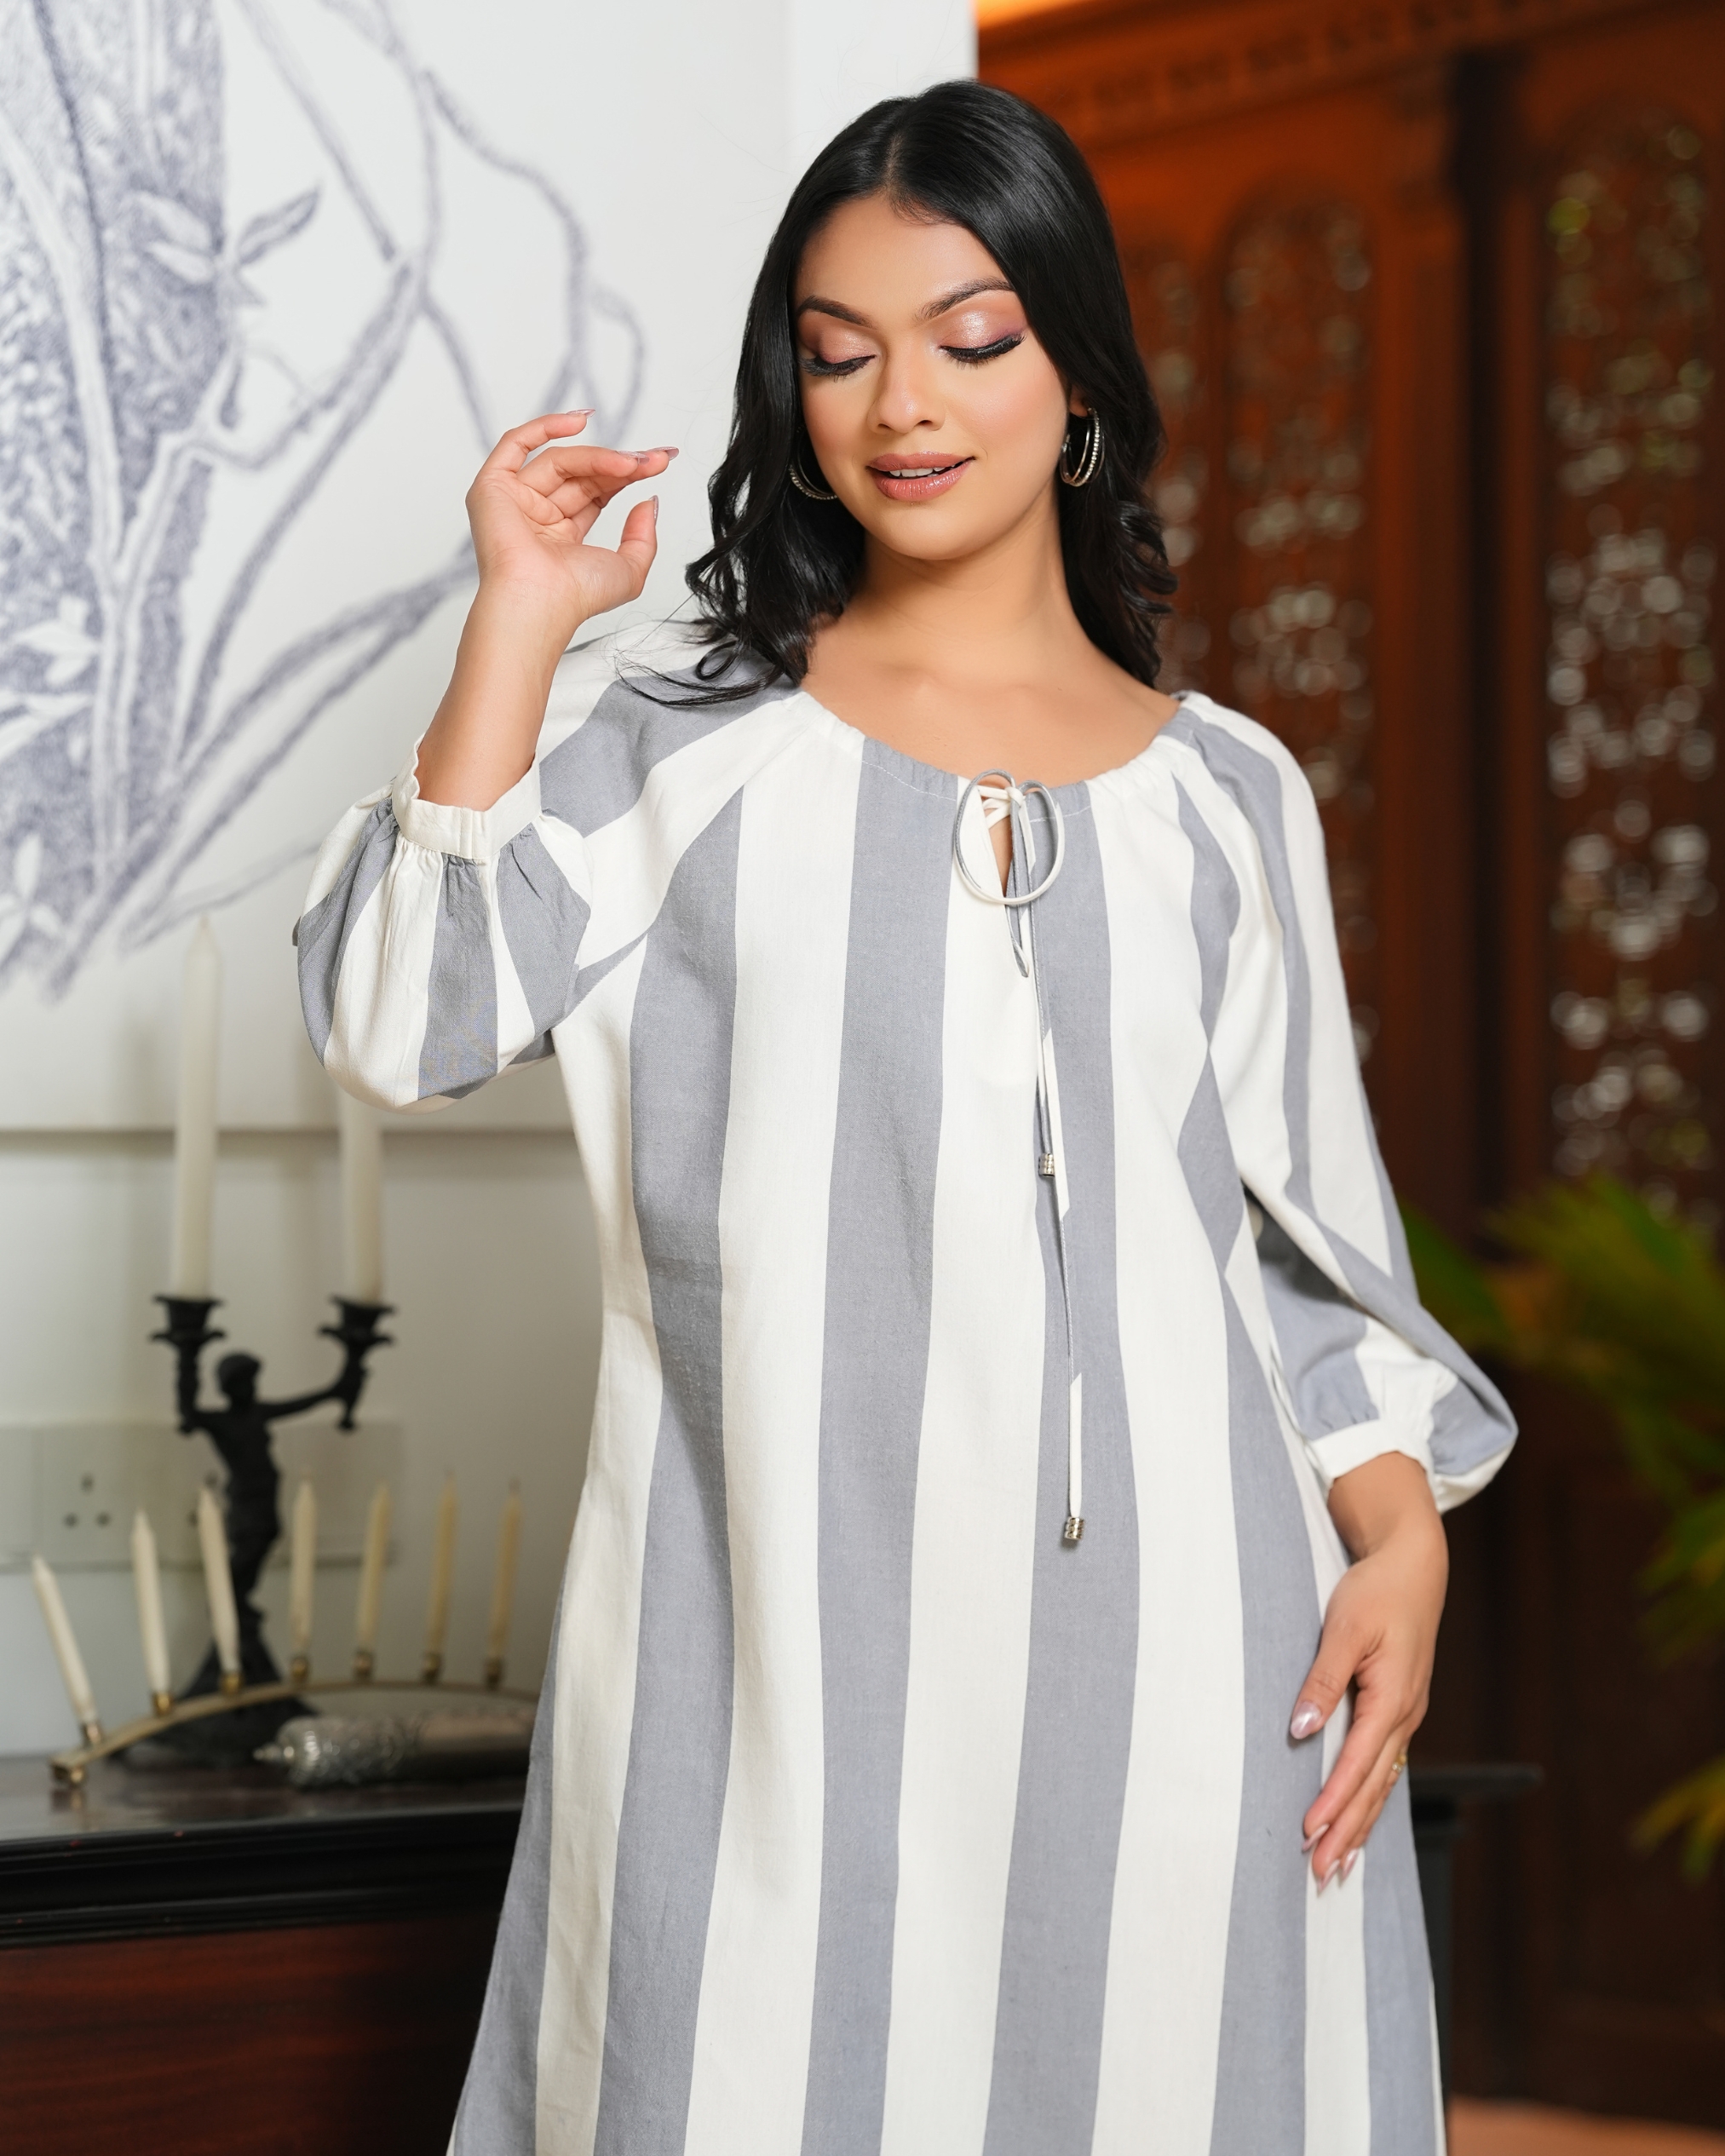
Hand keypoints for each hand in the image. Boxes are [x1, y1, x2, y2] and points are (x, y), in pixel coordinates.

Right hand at [465, 410, 676, 646]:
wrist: (540, 602)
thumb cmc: (576, 597)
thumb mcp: (629, 569)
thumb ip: (643, 537)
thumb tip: (648, 501)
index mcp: (562, 535)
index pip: (597, 492)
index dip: (628, 474)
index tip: (660, 462)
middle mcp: (537, 516)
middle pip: (581, 474)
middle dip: (619, 464)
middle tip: (651, 460)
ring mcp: (514, 500)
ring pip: (559, 460)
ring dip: (597, 456)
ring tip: (629, 463)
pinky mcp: (492, 487)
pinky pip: (515, 444)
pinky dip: (544, 427)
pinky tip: (580, 421)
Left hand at [1289, 1452, 1447, 1888]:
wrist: (1413, 1568)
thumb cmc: (1376, 1593)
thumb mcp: (1345, 1628)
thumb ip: (1323, 1680)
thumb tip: (1300, 1728)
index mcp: (1392, 1700)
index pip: (1357, 1765)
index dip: (1333, 1802)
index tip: (1308, 1835)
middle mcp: (1404, 1716)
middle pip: (1373, 1787)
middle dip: (1348, 1832)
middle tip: (1320, 1873)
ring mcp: (1406, 1716)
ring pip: (1382, 1783)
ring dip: (1360, 1823)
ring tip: (1337, 1863)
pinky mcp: (1400, 1710)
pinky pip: (1385, 1766)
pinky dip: (1369, 1798)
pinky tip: (1358, 1818)